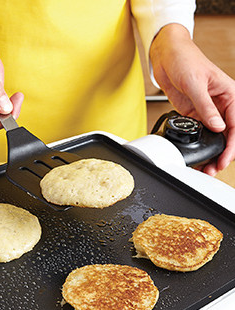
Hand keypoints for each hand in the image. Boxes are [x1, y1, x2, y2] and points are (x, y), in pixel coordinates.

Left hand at [150, 24, 234, 175]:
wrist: (166, 56)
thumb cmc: (185, 60)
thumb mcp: (196, 84)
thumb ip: (206, 107)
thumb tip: (217, 127)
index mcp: (229, 95)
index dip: (231, 144)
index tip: (225, 158)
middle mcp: (220, 105)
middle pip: (226, 134)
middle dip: (222, 152)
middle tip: (214, 167)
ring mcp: (206, 111)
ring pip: (213, 136)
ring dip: (210, 151)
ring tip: (205, 166)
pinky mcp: (193, 114)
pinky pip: (199, 132)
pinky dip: (198, 144)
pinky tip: (196, 154)